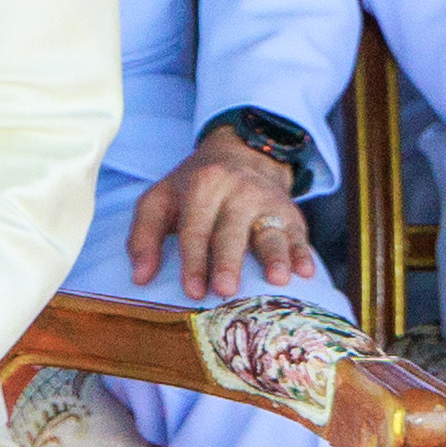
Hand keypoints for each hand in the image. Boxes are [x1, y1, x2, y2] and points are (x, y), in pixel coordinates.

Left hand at [122, 125, 317, 300]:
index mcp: (202, 186)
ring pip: (270, 231)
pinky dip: (302, 252)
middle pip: (231, 232)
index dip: (193, 261)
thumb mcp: (159, 200)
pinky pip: (298, 234)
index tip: (193, 291)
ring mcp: (267, 200)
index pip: (195, 228)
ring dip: (274, 256)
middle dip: (228, 262)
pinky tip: (305, 272)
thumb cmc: (192, 188)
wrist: (240, 155)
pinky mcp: (290, 212)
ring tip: (278, 280)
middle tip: (225, 290)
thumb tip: (140, 278)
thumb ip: (143, 237)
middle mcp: (237, 191)